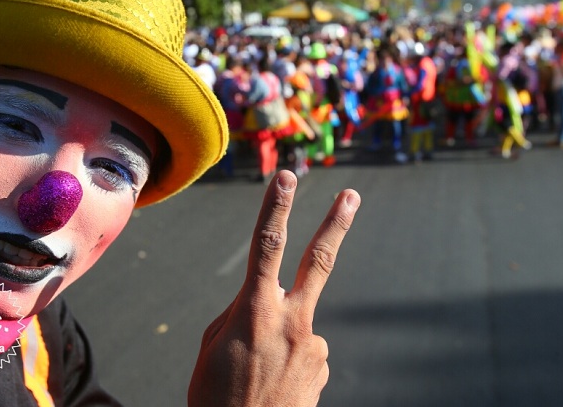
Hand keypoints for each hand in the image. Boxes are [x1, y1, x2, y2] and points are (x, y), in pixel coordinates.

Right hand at [188, 170, 360, 406]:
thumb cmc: (215, 397)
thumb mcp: (211, 347)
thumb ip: (238, 314)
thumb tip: (263, 302)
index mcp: (255, 311)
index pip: (267, 247)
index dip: (276, 208)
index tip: (286, 178)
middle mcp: (292, 322)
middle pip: (317, 262)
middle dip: (335, 224)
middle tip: (351, 195)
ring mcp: (313, 346)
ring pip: (294, 322)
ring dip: (276, 337)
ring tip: (257, 373)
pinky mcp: (322, 368)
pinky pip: (302, 350)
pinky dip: (285, 359)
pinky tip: (272, 383)